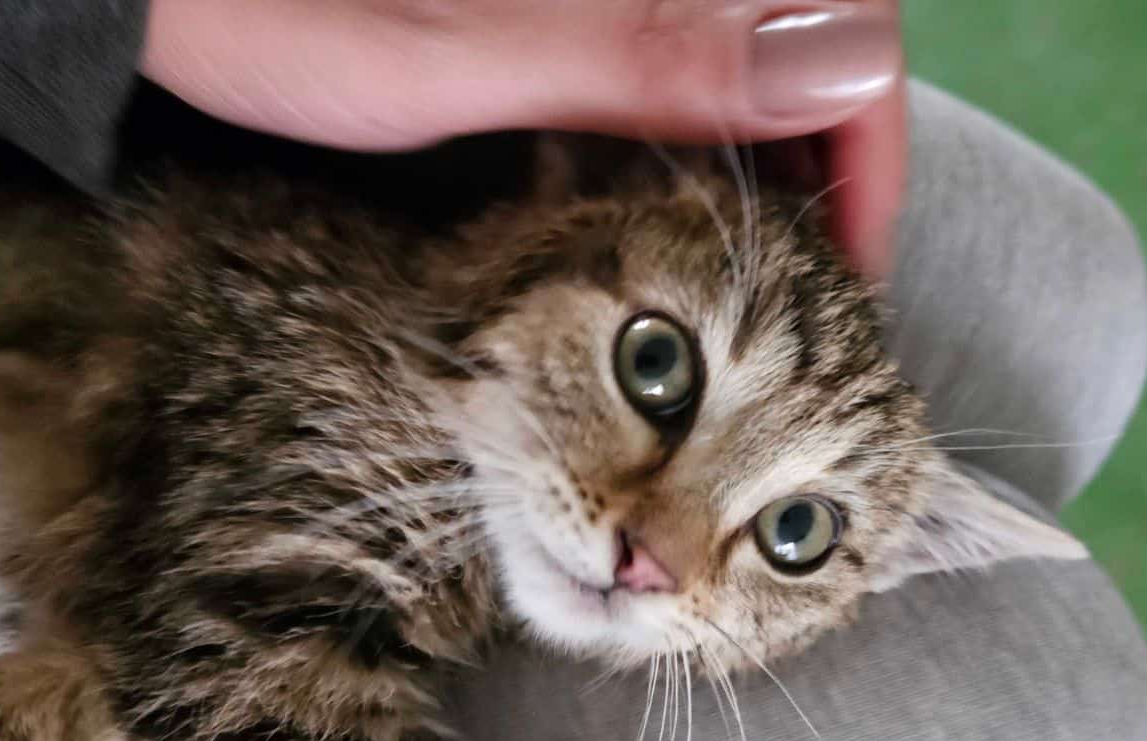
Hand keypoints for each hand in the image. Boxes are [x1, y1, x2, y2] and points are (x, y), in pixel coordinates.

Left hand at [140, 0, 906, 275]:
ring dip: (768, 165)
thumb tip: (848, 63)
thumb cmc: (277, 18)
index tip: (854, 275)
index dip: (869, 150)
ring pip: (748, 57)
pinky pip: (677, 68)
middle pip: (809, 39)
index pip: (844, 13)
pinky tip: (678, 218)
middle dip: (828, 170)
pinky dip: (699, 144)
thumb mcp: (468, 63)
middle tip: (808, 304)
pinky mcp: (568, 19)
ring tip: (757, 281)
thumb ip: (653, 57)